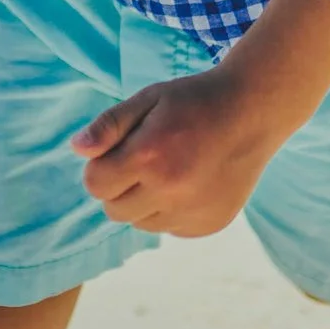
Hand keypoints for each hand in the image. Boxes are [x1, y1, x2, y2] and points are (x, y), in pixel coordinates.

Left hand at [70, 64, 296, 237]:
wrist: (251, 113)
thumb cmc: (193, 101)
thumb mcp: (147, 99)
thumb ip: (108, 126)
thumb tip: (77, 150)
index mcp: (149, 157)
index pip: (95, 184)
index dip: (100, 167)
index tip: (118, 151)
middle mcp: (171, 191)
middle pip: (114, 210)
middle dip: (118, 187)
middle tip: (141, 160)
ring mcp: (193, 213)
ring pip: (141, 224)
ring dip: (142, 203)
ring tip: (165, 170)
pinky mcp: (210, 225)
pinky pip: (170, 229)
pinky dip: (169, 212)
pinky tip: (186, 183)